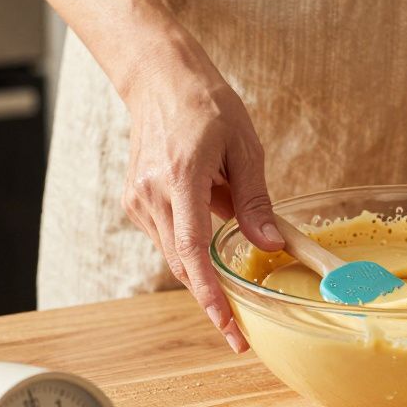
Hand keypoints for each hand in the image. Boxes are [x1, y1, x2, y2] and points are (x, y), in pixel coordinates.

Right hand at [122, 30, 284, 352]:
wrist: (158, 78)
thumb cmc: (205, 103)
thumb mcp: (244, 146)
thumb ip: (255, 200)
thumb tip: (271, 244)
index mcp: (180, 178)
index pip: (193, 252)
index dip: (211, 295)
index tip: (228, 326)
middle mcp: (150, 195)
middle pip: (183, 264)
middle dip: (212, 299)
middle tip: (241, 328)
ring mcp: (138, 201)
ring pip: (175, 254)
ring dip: (205, 263)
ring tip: (229, 226)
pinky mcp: (135, 202)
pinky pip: (169, 237)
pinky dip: (192, 242)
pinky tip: (209, 210)